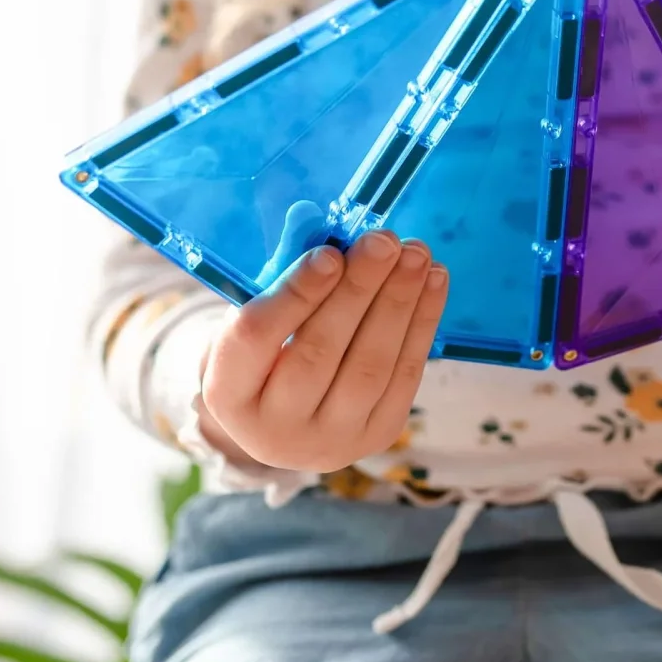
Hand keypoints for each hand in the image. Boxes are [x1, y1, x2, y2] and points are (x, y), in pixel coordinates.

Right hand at [196, 231, 447, 472]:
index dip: (295, 294)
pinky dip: (423, 322)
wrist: (296, 422)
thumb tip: (314, 222)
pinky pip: (405, 374)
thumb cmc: (274, 351)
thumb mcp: (260, 313)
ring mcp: (330, 440)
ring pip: (369, 366)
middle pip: (319, 352)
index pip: (256, 338)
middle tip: (383, 241)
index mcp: (227, 392)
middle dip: (358, 289)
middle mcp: (274, 429)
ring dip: (399, 302)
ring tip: (416, 255)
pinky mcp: (378, 436)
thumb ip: (283, 272)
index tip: (329, 253)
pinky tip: (433, 280)